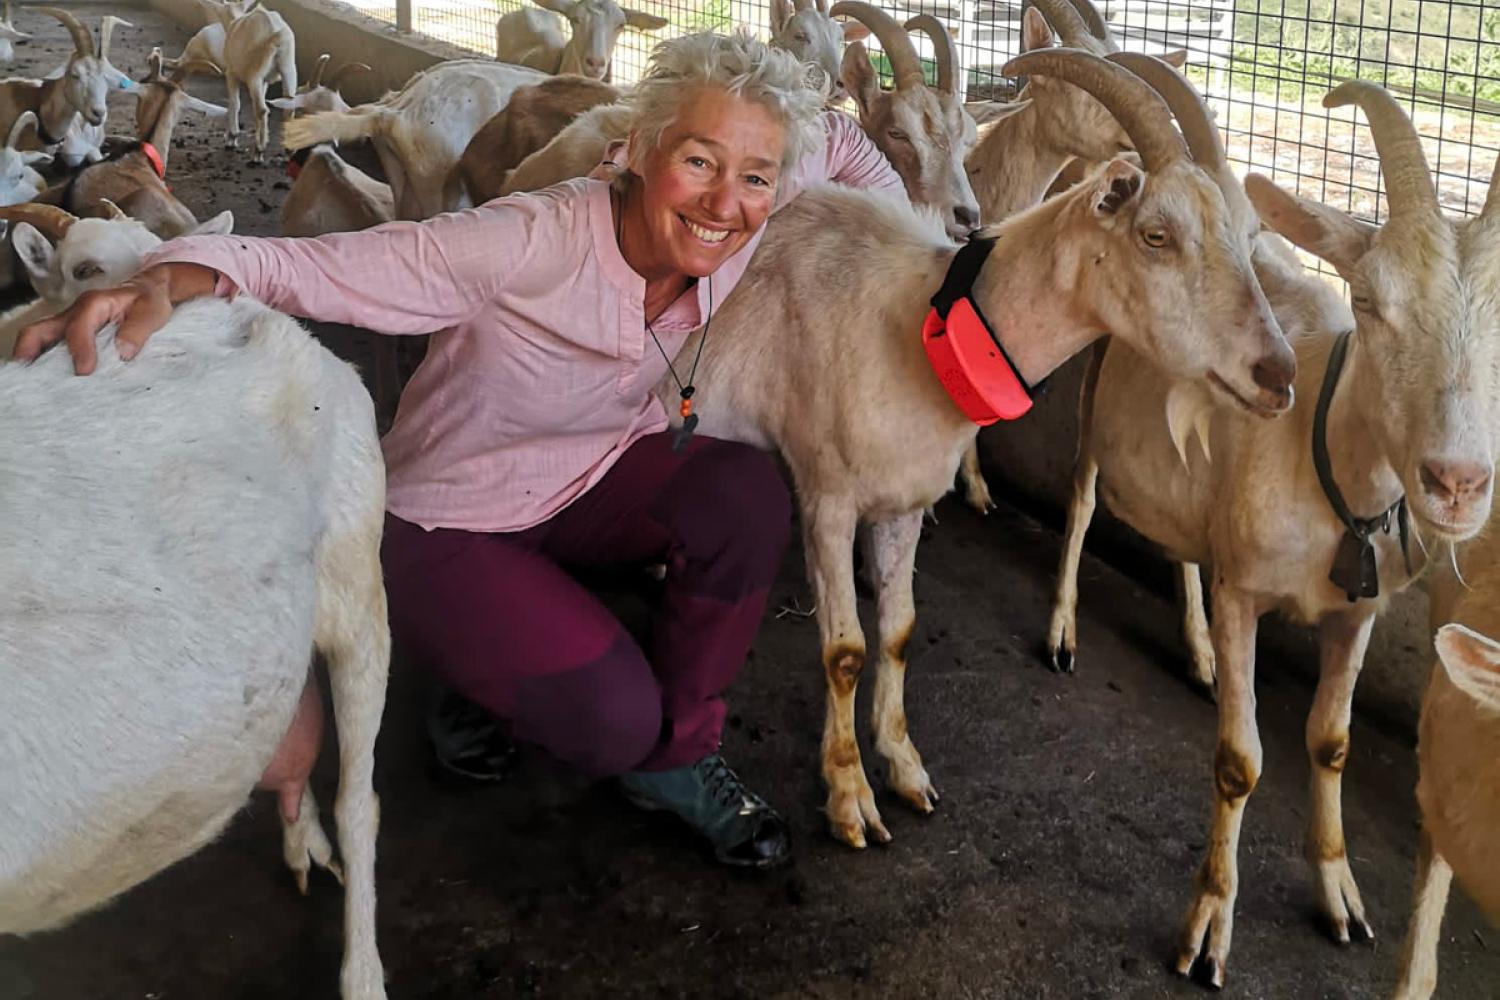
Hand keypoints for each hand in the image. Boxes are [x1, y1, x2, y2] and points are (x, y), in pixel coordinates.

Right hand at [14, 262, 216, 374]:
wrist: (150, 290)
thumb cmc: (149, 300)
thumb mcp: (151, 313)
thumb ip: (138, 331)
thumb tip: (123, 352)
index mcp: (95, 304)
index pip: (79, 328)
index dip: (79, 350)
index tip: (84, 372)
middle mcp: (76, 312)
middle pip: (41, 328)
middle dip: (29, 350)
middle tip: (29, 376)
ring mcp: (71, 322)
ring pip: (41, 336)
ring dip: (34, 356)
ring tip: (35, 381)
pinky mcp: (73, 332)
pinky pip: (52, 343)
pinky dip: (45, 358)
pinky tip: (50, 377)